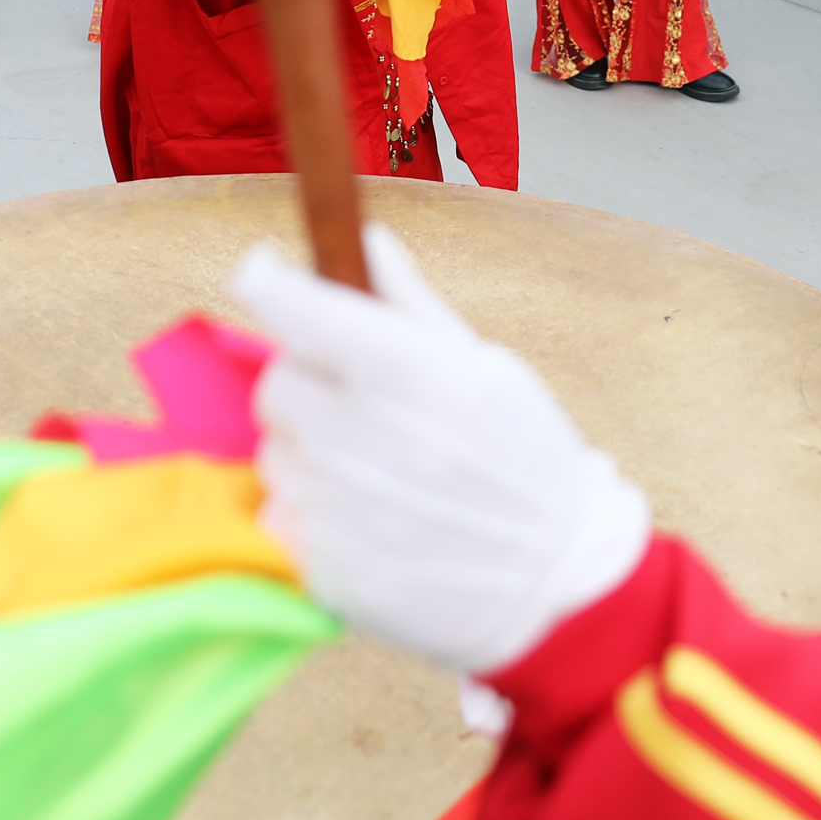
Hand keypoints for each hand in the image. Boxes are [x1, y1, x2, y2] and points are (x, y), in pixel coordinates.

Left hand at [237, 226, 651, 675]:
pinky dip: (312, 514)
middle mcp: (363, 438)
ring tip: (379, 473)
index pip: (295, 310)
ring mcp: (340, 510)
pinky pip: (280, 517)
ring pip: (274, 454)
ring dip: (310, 455)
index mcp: (407, 373)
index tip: (263, 274)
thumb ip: (407, 303)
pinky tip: (371, 520)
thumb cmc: (522, 457)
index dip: (269, 284)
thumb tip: (362, 238)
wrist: (557, 581)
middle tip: (362, 406)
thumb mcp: (483, 367)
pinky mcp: (325, 570)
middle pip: (276, 385)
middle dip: (309, 385)